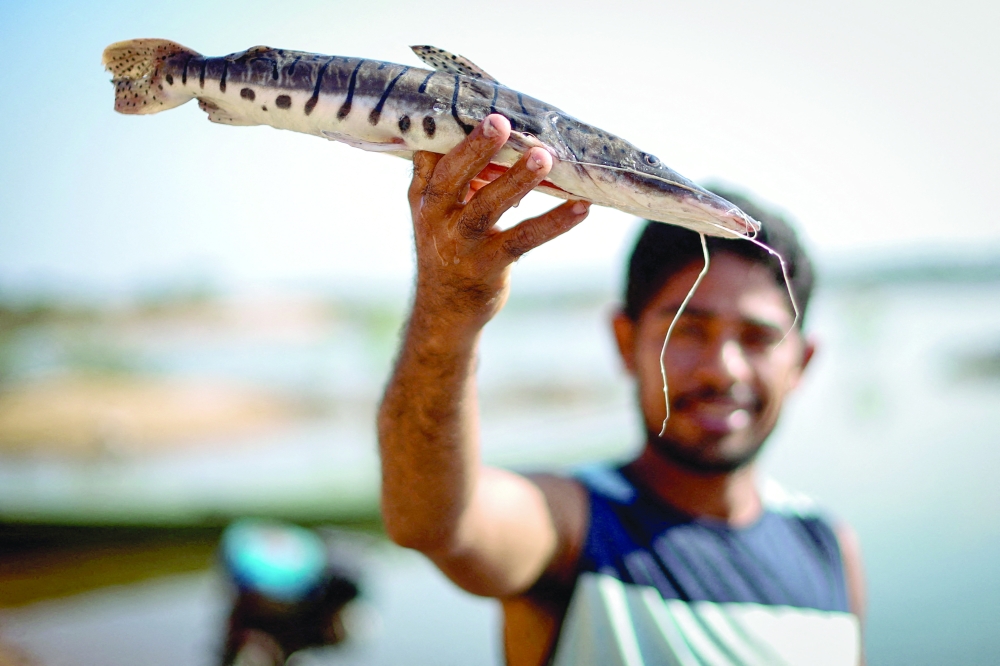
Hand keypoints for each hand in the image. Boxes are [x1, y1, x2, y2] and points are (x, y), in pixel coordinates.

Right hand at [407, 114, 589, 330]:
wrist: (446, 309)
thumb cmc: (451, 244)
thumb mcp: (439, 209)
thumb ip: (454, 173)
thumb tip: (494, 125)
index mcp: (424, 196)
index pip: (429, 156)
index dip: (446, 130)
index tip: (471, 101)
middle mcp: (436, 218)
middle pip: (452, 178)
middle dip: (476, 149)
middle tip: (500, 122)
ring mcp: (461, 244)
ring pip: (488, 208)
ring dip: (517, 182)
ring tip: (543, 158)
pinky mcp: (489, 266)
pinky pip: (524, 239)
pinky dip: (555, 222)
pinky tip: (581, 208)